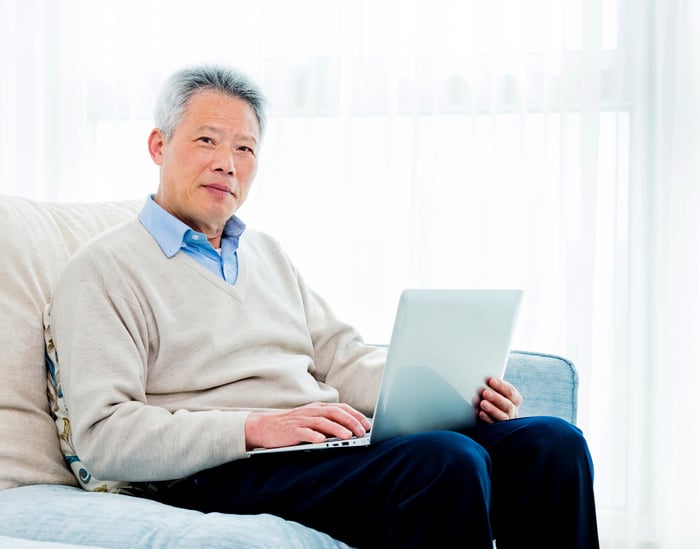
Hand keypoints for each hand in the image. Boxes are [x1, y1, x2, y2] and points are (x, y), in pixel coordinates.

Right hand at [245, 402, 370, 449]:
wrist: (266, 427)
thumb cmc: (292, 425)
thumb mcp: (312, 420)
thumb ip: (328, 423)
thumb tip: (351, 430)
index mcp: (318, 408)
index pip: (341, 408)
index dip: (355, 415)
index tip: (367, 425)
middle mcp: (312, 411)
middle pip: (334, 413)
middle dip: (350, 421)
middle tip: (362, 432)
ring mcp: (301, 420)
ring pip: (322, 422)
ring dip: (336, 429)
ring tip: (348, 436)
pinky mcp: (291, 431)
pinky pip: (304, 432)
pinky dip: (314, 436)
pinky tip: (322, 441)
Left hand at [478, 377, 521, 423]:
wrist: (485, 416)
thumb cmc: (490, 400)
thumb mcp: (494, 392)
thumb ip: (492, 387)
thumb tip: (485, 379)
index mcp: (514, 399)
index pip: (511, 392)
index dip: (501, 386)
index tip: (491, 380)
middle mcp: (513, 411)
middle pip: (508, 405)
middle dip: (496, 398)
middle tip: (485, 392)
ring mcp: (506, 422)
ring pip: (503, 417)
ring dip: (492, 409)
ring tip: (482, 403)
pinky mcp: (498, 430)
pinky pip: (494, 425)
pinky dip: (487, 419)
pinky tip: (480, 413)